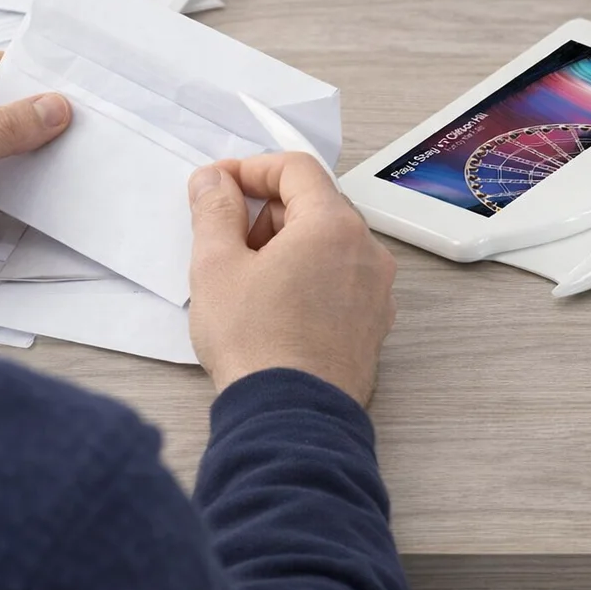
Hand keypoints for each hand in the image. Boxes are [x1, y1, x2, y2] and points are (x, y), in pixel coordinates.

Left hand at [0, 53, 70, 298]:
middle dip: (39, 122)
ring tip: (77, 157)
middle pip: (0, 112)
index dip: (32, 79)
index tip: (75, 89)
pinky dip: (21, 191)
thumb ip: (2, 129)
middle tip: (86, 126)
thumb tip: (52, 108)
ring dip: (33, 159)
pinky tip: (49, 190)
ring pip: (2, 153)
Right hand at [187, 153, 397, 407]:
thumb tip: (214, 180)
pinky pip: (341, 277)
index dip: (252, 169)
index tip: (220, 185)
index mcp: (333, 225)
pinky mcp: (373, 322)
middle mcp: (366, 251)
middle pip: (315, 203)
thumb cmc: (257, 344)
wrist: (291, 421)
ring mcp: (376, 289)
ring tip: (248, 280)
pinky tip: (276, 306)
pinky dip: (309, 275)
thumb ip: (214, 209)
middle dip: (267, 211)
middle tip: (227, 239)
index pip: (296, 168)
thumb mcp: (216, 266)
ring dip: (287, 244)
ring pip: (329, 242)